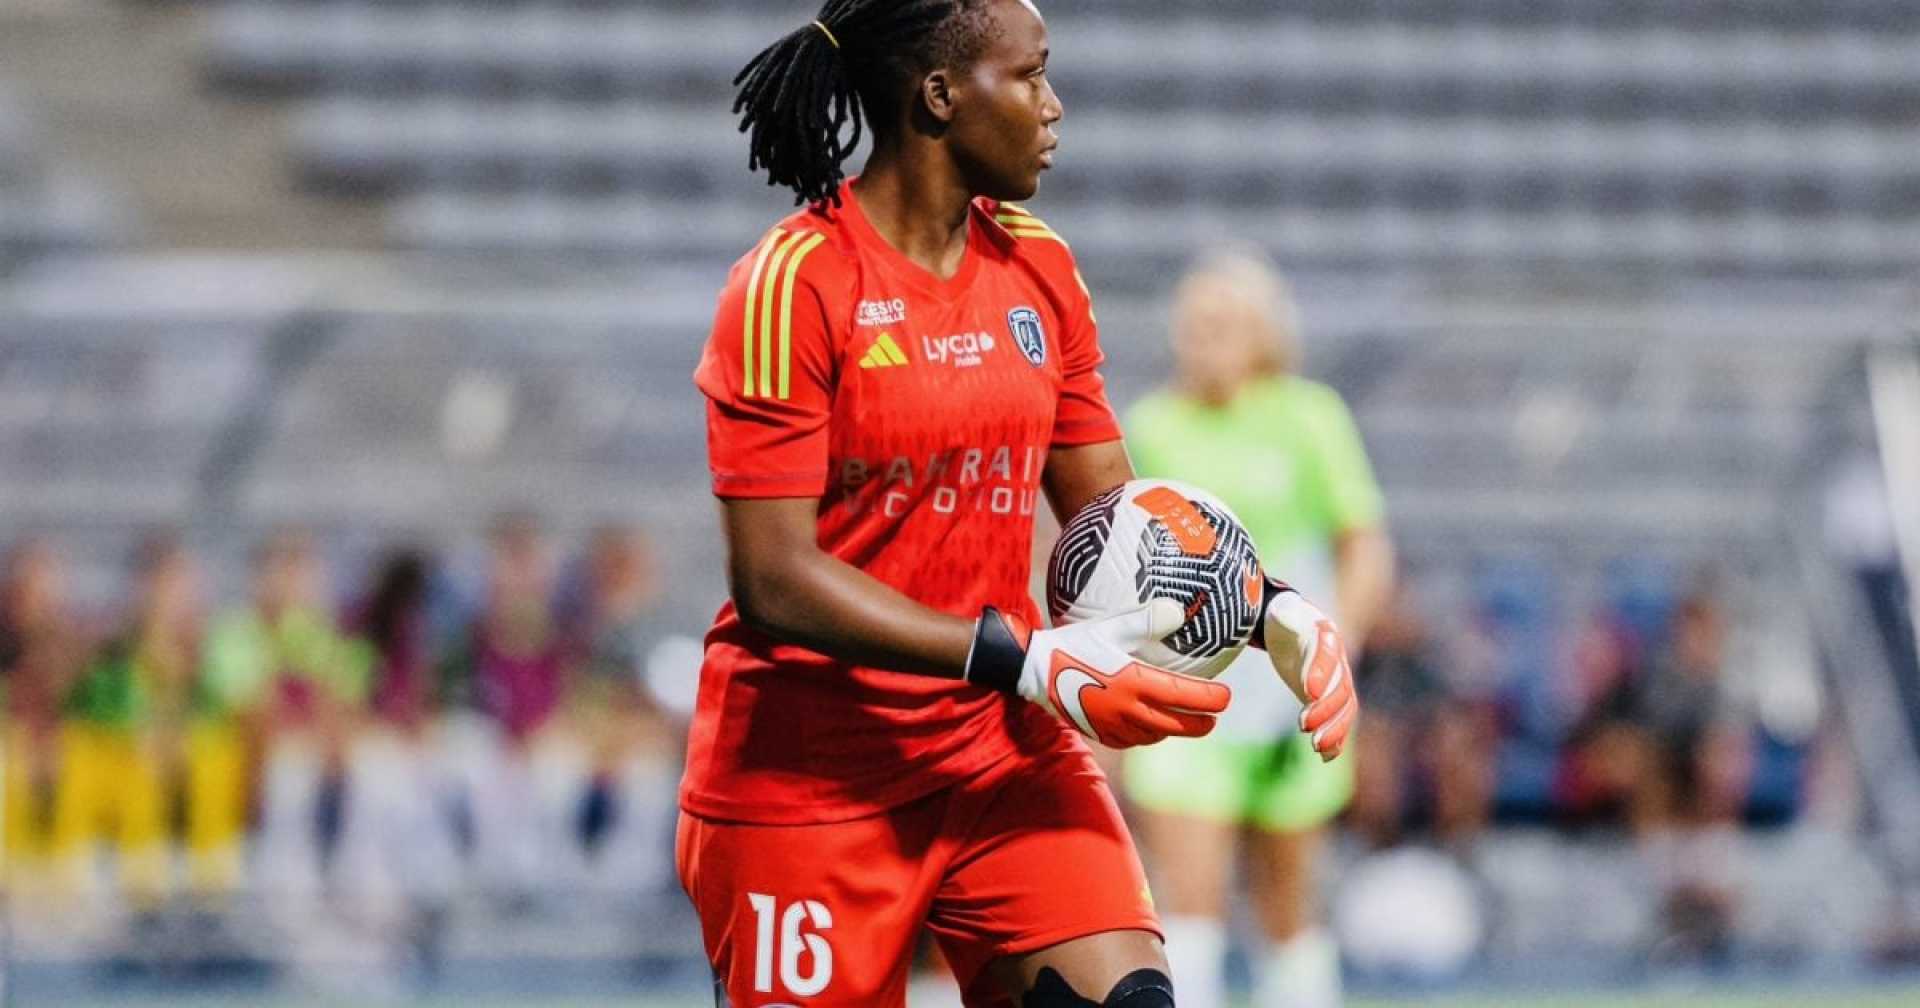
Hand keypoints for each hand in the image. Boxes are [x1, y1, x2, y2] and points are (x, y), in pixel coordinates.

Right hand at [966, 598, 1231, 747]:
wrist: (1033, 669)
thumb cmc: (1073, 643)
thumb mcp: (1110, 626)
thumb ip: (1146, 620)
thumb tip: (1179, 611)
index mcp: (1134, 683)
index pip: (1184, 696)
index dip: (1210, 699)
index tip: (1226, 697)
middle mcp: (1127, 710)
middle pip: (1175, 724)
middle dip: (1199, 723)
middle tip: (1213, 718)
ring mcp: (1112, 725)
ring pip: (1154, 735)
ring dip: (1173, 730)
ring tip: (1183, 721)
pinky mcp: (1098, 733)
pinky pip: (1131, 741)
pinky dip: (1146, 736)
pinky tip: (1148, 728)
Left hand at [1256, 581, 1357, 760]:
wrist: (1293, 623)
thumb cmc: (1285, 617)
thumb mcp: (1282, 613)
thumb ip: (1283, 618)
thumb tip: (1275, 613)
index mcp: (1325, 632)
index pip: (1328, 653)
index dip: (1320, 672)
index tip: (1308, 692)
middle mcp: (1338, 659)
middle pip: (1341, 687)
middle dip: (1326, 709)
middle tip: (1304, 727)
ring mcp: (1338, 679)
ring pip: (1345, 707)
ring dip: (1335, 728)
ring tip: (1317, 747)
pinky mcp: (1331, 697)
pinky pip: (1340, 718)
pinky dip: (1337, 738)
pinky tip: (1327, 756)